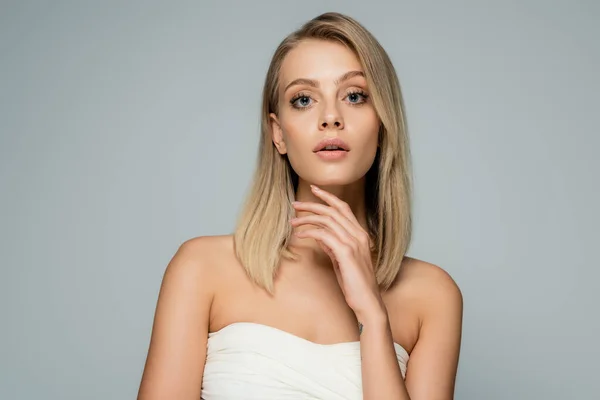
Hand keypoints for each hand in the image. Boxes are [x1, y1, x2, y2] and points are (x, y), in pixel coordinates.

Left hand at [290, 185, 384, 321]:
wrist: (367, 302)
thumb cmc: (355, 284)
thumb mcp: (342, 260)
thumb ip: (333, 245)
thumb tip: (319, 235)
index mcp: (360, 234)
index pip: (343, 208)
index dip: (328, 197)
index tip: (314, 189)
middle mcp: (358, 235)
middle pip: (333, 210)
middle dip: (312, 204)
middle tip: (295, 204)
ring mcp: (353, 243)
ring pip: (327, 220)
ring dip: (307, 218)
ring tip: (292, 222)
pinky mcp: (346, 252)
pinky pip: (324, 235)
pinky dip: (310, 232)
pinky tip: (299, 236)